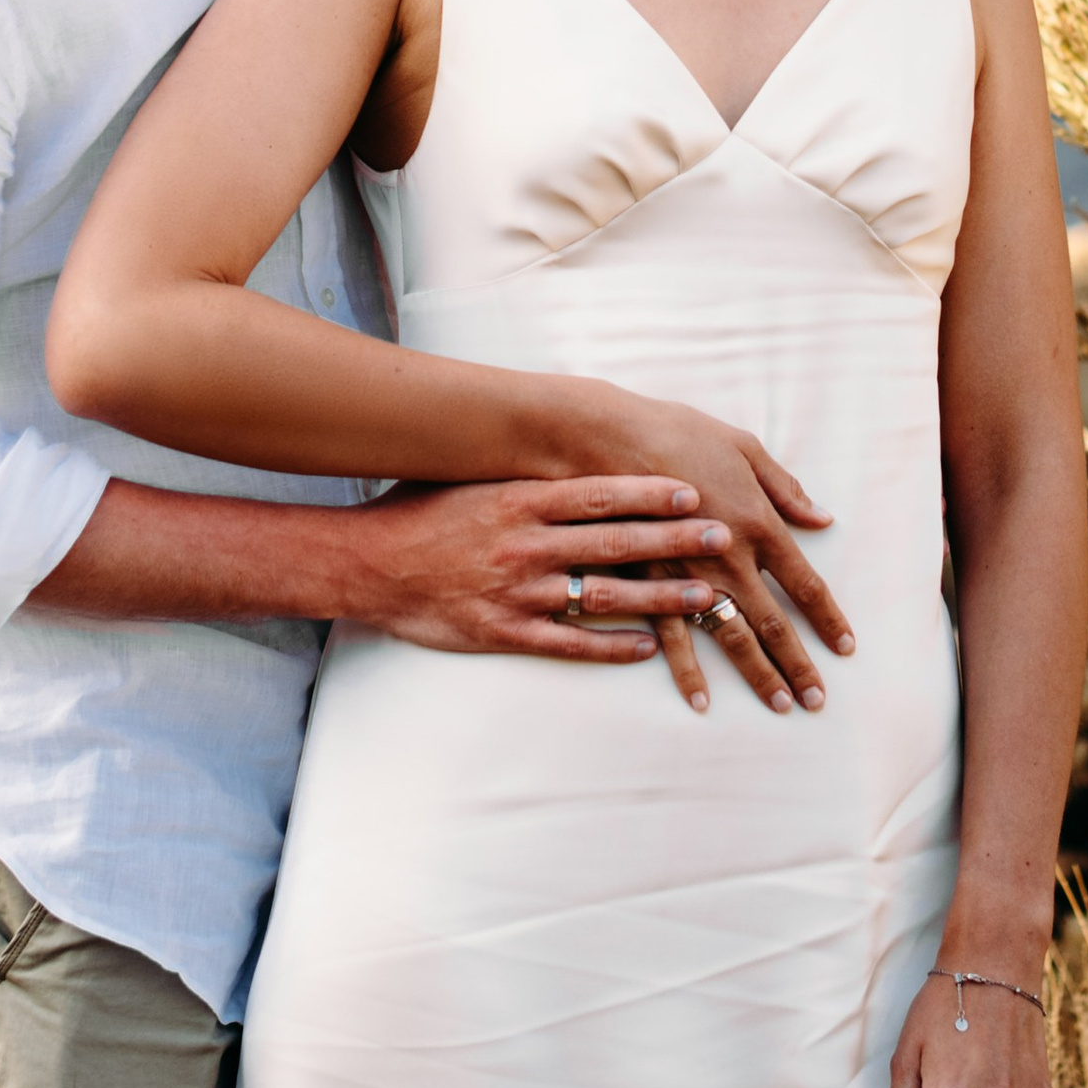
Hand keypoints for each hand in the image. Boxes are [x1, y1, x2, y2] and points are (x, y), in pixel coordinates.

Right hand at [337, 476, 736, 665]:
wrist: (364, 564)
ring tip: (706, 596)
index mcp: (520, 500)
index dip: (650, 493)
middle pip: (615, 542)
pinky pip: (569, 643)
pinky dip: (611, 646)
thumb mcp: (471, 479)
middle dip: (674, 539)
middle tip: (723, 535)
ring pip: (603, 595)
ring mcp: (517, 591)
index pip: (598, 494)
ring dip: (660, 596)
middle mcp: (525, 544)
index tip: (694, 490)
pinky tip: (648, 647)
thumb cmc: (419, 513)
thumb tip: (563, 440)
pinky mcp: (503, 632)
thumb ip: (520, 470)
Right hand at [597, 397, 853, 717]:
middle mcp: (731, 558)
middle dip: (798, 665)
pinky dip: (689, 672)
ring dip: (759, 676)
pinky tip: (702, 700)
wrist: (611, 438)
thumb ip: (785, 488)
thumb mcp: (745, 447)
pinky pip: (675, 638)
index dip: (828, 618)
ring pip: (733, 638)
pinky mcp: (651, 582)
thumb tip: (821, 518)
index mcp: (759, 523)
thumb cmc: (682, 434)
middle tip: (818, 700)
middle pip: (775, 624)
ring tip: (780, 706)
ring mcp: (690, 575)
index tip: (846, 648)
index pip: (805, 584)